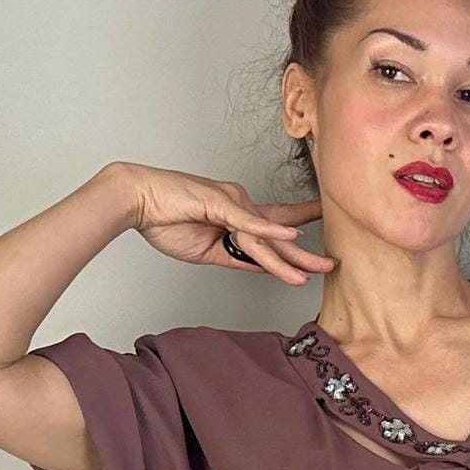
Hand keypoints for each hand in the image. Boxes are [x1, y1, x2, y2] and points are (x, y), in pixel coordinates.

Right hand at [119, 162, 334, 284]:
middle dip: (306, 252)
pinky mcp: (219, 204)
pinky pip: (248, 222)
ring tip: (314, 270)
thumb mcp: (207, 251)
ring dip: (290, 258)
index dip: (299, 231)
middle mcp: (239, 204)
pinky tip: (289, 240)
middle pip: (278, 233)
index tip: (322, 235)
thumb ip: (235, 258)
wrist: (138, 199)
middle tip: (331, 264)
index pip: (274, 225)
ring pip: (265, 237)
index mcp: (236, 214)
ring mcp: (231, 202)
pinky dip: (268, 233)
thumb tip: (261, 268)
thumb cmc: (164, 219)